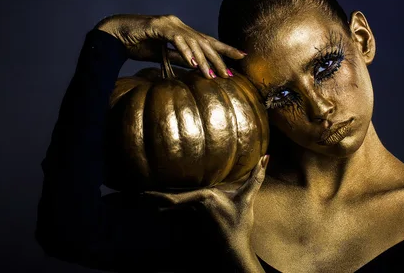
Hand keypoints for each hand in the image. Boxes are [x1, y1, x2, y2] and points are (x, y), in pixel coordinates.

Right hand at [95, 14, 245, 77]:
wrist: (114, 35)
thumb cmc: (136, 44)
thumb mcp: (162, 55)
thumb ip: (178, 58)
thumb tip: (196, 67)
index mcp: (181, 30)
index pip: (207, 40)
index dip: (224, 48)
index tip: (241, 56)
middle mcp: (178, 24)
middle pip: (204, 41)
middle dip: (219, 57)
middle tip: (230, 72)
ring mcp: (169, 23)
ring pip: (192, 42)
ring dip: (203, 60)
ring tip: (212, 75)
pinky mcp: (158, 25)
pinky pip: (176, 39)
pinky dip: (185, 51)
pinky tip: (193, 63)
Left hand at [142, 155, 268, 244]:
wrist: (235, 246)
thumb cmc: (240, 222)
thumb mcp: (248, 198)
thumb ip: (256, 177)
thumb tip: (266, 158)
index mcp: (204, 197)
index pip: (175, 197)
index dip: (157, 196)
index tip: (142, 194)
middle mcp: (195, 204)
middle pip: (170, 200)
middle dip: (153, 197)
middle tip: (138, 195)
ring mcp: (194, 214)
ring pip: (173, 206)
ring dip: (158, 202)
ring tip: (142, 198)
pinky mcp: (195, 220)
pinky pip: (178, 211)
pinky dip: (167, 208)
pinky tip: (159, 210)